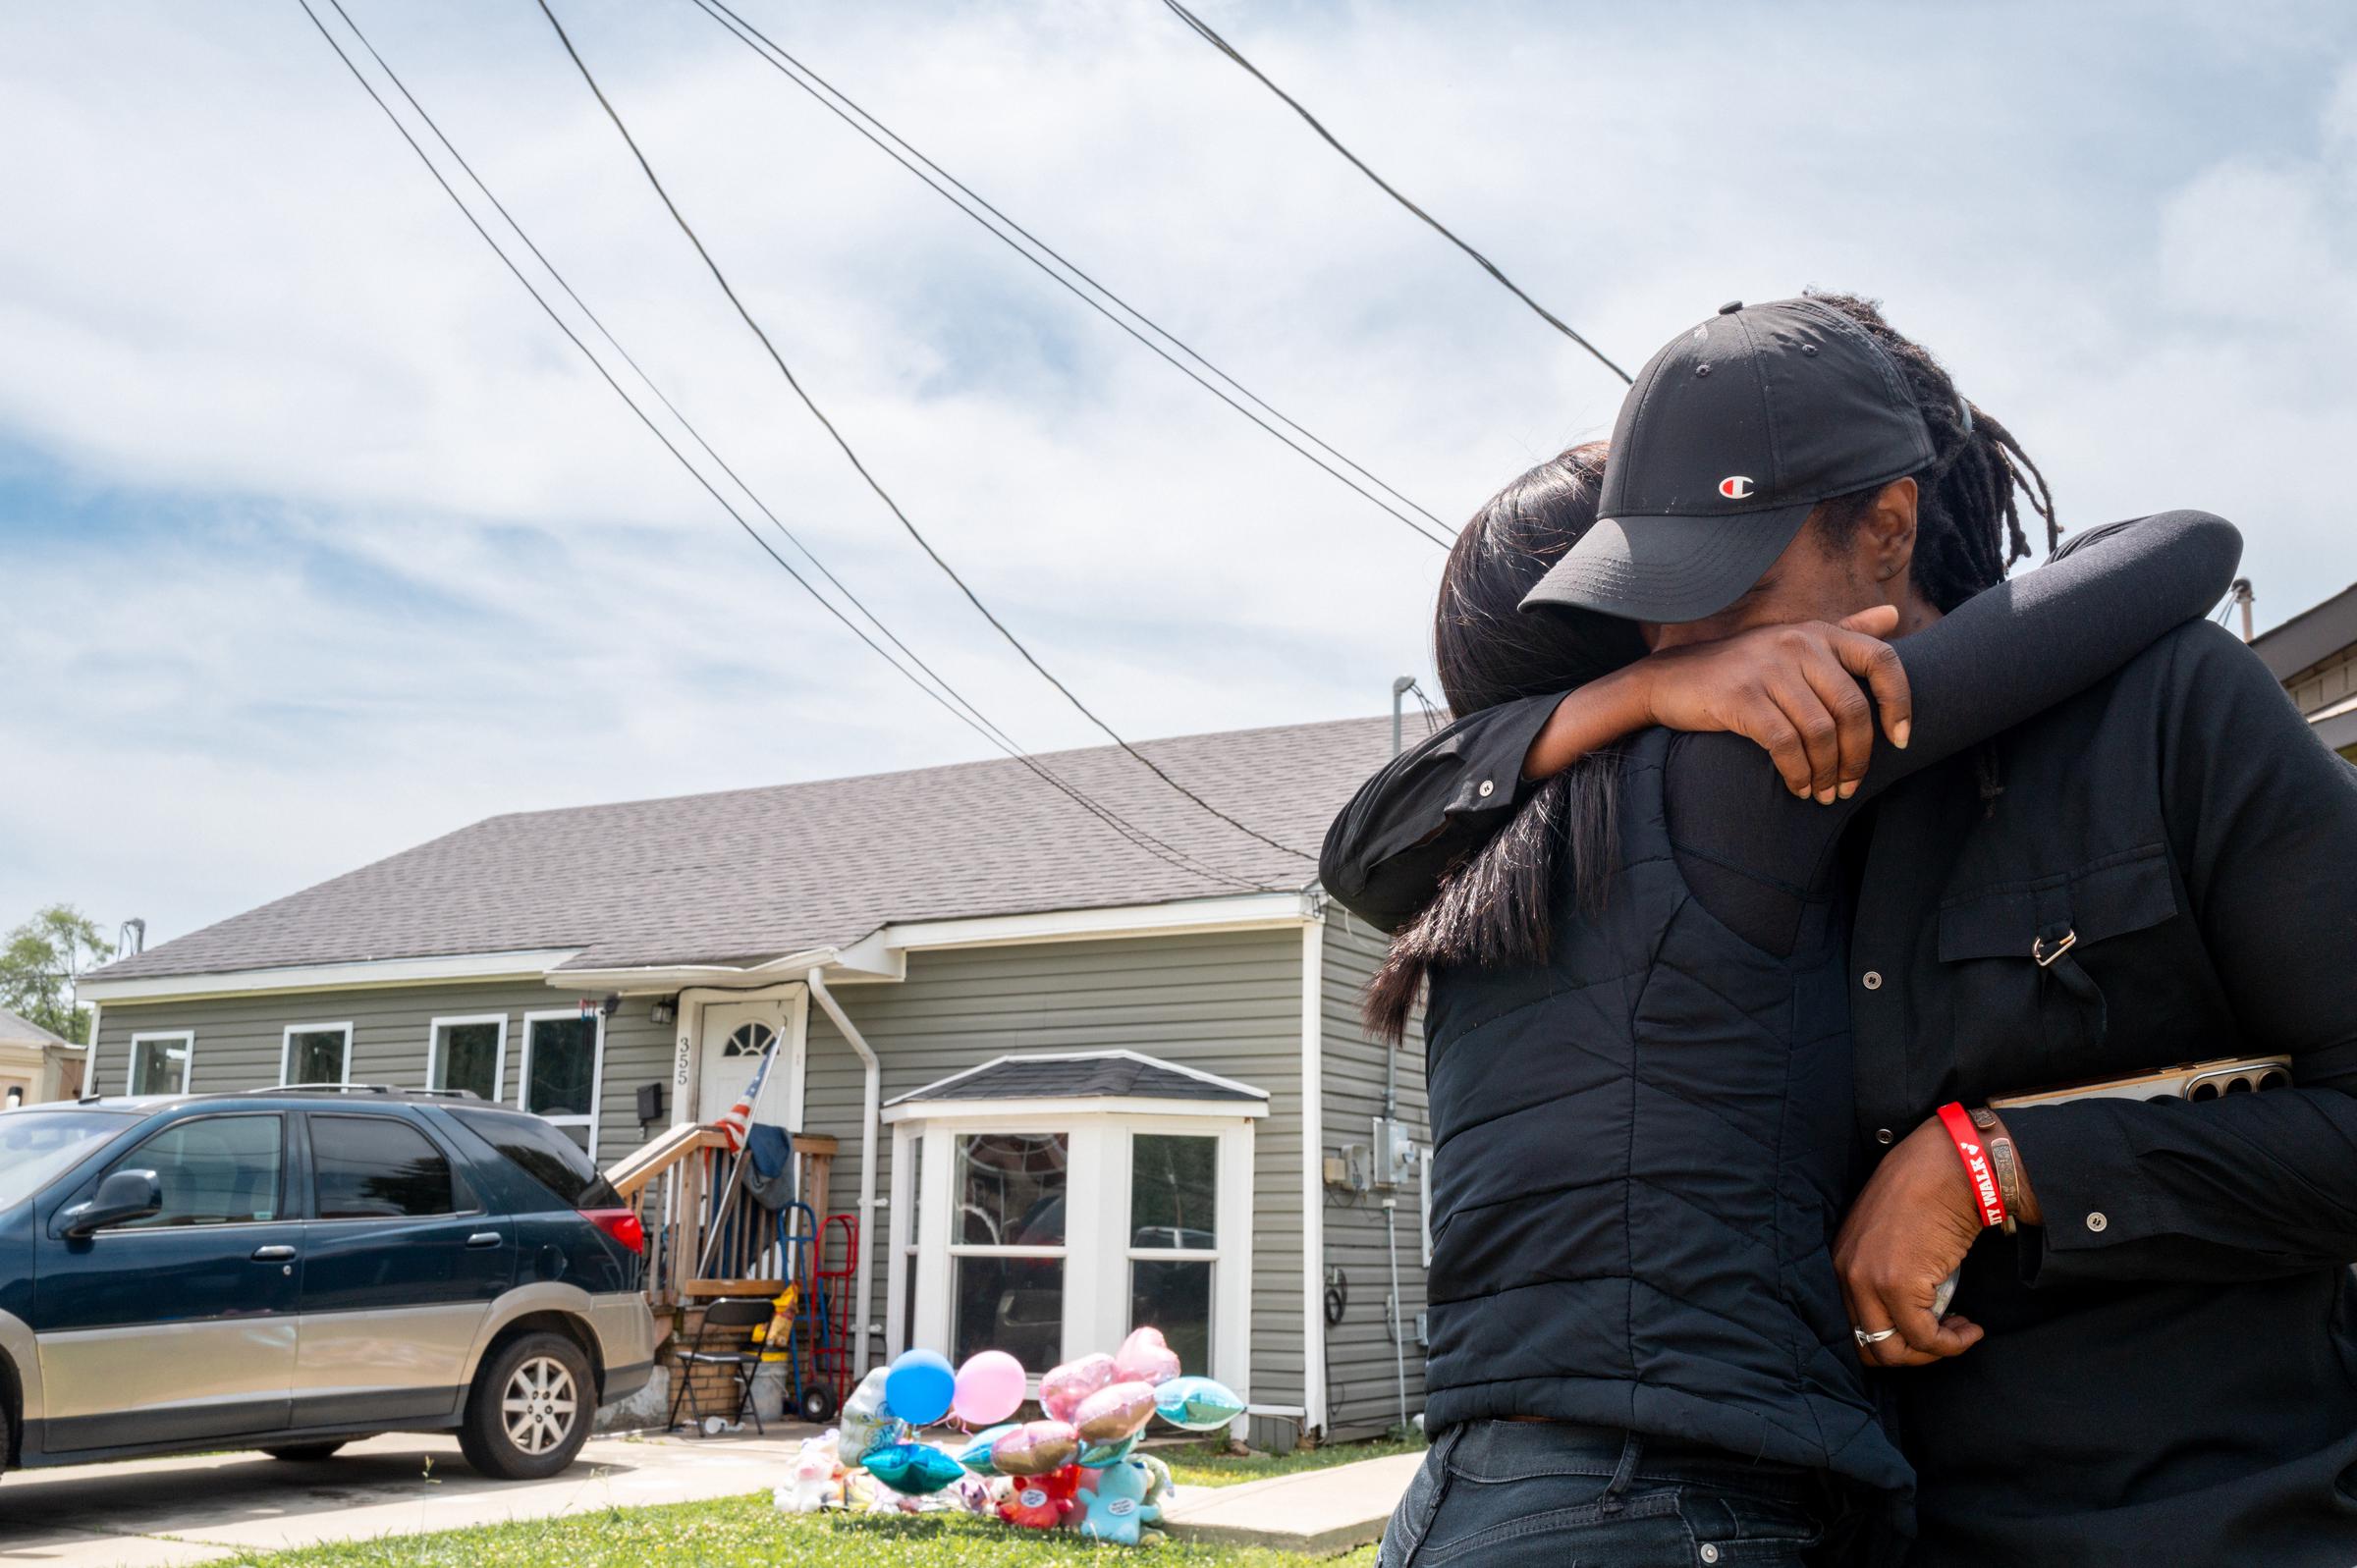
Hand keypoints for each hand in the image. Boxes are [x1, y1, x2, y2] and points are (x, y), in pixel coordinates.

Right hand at [1622, 607, 1910, 803]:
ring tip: (1822, 793)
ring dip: (1826, 772)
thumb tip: (1892, 614)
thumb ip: (1844, 630)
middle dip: (1858, 757)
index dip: (1900, 702)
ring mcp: (1768, 669)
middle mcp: (1797, 644)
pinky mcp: (1741, 697)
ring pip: (1821, 732)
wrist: (1669, 681)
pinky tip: (1797, 787)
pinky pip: (1785, 744)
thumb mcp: (1792, 641)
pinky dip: (1797, 773)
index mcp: (1818, 632)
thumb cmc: (1740, 669)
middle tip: (1848, 785)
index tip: (1901, 740)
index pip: (1882, 660)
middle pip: (1852, 708)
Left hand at [1832, 1117, 1987, 1366]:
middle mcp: (1845, 1273)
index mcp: (1840, 1259)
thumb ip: (1886, 1271)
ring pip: (1894, 1350)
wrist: (1951, 1167)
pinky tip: (1971, 1328)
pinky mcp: (1899, 1285)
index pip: (1851, 1325)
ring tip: (1960, 1331)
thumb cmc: (1929, 1193)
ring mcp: (1869, 1281)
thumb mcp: (1890, 1235)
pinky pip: (1925, 1337)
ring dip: (1932, 1351)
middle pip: (1866, 1346)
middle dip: (1909, 1354)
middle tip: (1942, 1338)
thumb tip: (1909, 1312)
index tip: (1924, 1329)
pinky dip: (1952, 1343)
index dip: (1891, 1338)